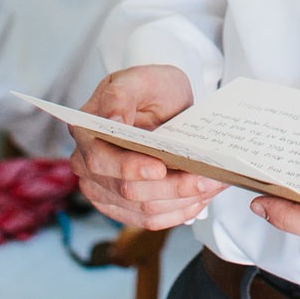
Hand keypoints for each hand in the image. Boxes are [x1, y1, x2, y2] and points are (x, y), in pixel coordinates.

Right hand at [68, 64, 225, 228]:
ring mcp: (104, 190)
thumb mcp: (141, 78)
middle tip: (206, 177)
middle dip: (170, 186)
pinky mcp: (123, 208)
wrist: (164, 106)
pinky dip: (180, 211)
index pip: (99, 159)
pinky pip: (152, 220)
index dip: (128, 167)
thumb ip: (122, 94)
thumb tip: (112, 120)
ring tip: (213, 184)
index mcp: (86, 131)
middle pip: (127, 190)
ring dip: (182, 200)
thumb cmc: (152, 89)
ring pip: (144, 209)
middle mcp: (88, 165)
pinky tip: (201, 197)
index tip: (159, 167)